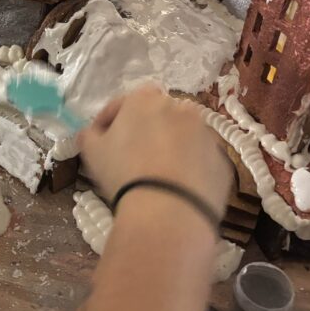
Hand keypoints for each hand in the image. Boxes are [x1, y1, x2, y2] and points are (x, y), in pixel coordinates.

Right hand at [77, 85, 231, 216]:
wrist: (168, 210)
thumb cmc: (124, 172)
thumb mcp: (92, 152)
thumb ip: (88, 136)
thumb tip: (89, 133)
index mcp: (144, 99)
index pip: (121, 104)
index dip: (107, 122)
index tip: (99, 141)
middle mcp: (179, 107)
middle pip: (155, 117)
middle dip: (143, 132)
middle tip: (129, 158)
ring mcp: (204, 133)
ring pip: (181, 137)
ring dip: (169, 149)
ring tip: (155, 176)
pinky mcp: (221, 159)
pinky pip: (199, 160)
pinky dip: (188, 169)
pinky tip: (175, 189)